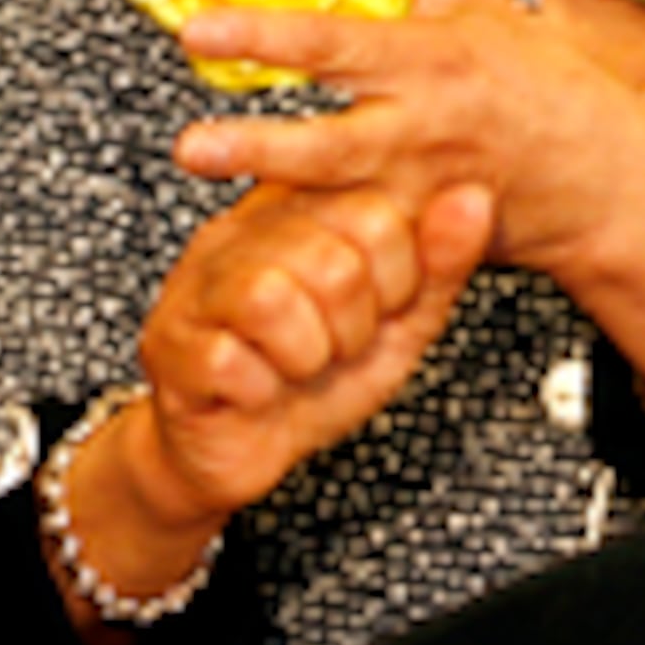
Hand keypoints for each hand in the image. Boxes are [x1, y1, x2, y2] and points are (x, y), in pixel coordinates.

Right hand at [107, 179, 493, 547]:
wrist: (240, 449)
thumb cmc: (318, 377)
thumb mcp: (396, 323)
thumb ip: (437, 264)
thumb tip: (476, 195)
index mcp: (301, 211)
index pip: (375, 215)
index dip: (395, 282)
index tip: (373, 311)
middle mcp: (241, 232)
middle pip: (331, 260)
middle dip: (351, 329)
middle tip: (332, 348)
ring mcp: (195, 284)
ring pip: (271, 298)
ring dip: (305, 356)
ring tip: (295, 365)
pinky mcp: (169, 343)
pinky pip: (230, 361)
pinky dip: (262, 390)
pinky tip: (256, 390)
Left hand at [170, 0, 644, 415]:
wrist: (600, 171)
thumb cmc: (529, 72)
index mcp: (428, 56)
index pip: (333, 43)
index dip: (264, 35)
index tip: (196, 29)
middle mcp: (423, 126)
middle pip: (331, 142)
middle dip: (259, 146)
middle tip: (188, 147)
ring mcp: (426, 194)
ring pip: (345, 209)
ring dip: (280, 210)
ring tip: (214, 202)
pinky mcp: (431, 248)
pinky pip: (370, 254)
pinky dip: (325, 256)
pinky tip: (271, 266)